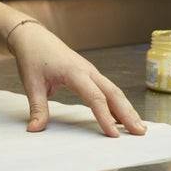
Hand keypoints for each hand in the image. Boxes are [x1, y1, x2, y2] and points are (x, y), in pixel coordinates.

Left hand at [8, 22, 145, 136]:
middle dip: (128, 113)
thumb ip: (37, 107)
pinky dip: (118, 103)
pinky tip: (122, 116)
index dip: (105, 117)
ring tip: (138, 127)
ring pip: (114, 90)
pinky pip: (108, 89)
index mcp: (75, 72)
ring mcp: (91, 71)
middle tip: (139, 132)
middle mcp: (88, 71)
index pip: (95, 97)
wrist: (33, 37)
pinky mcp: (90, 74)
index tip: (113, 134)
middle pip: (113, 93)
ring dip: (127, 108)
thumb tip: (35, 129)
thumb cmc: (33, 56)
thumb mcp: (31, 83)